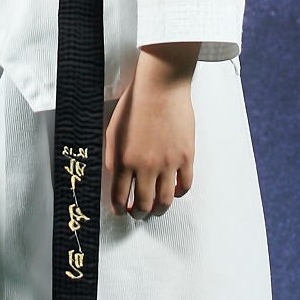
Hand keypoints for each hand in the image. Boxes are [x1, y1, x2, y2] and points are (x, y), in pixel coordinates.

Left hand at [104, 43, 198, 217]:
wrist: (160, 86)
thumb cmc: (134, 103)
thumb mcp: (113, 130)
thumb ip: (112, 157)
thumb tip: (114, 178)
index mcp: (124, 159)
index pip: (118, 196)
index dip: (118, 208)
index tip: (120, 210)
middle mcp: (145, 166)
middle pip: (143, 204)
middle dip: (138, 213)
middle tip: (137, 212)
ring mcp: (168, 163)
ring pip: (165, 201)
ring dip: (159, 209)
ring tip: (156, 207)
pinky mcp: (186, 157)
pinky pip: (184, 186)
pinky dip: (178, 193)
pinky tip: (173, 190)